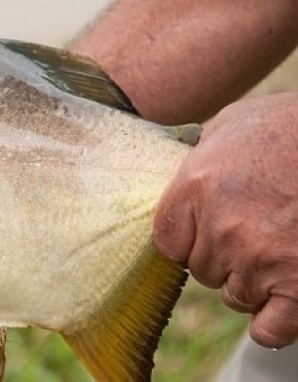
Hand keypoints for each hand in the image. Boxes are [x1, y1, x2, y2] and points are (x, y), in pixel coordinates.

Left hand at [154, 93, 297, 348]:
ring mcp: (259, 262)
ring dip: (254, 283)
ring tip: (281, 250)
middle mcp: (221, 229)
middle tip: (258, 232)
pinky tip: (286, 301)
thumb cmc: (294, 126)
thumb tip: (183, 164)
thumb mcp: (234, 122)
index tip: (210, 230)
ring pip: (235, 296)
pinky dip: (276, 322)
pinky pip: (270, 329)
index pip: (167, 241)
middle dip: (225, 256)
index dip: (190, 239)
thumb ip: (200, 152)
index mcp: (197, 187)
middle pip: (202, 270)